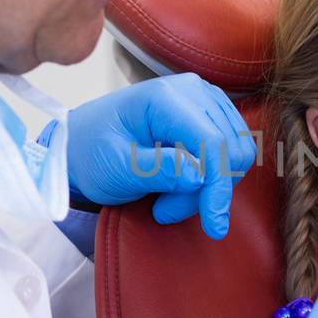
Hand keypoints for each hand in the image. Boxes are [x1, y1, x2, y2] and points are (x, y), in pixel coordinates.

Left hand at [65, 76, 256, 237]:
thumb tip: (200, 176)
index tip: (214, 226)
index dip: (218, 187)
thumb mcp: (117, 168)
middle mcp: (193, 91)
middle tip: (164, 209)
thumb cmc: (93, 153)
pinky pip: (232, 152)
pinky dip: (210, 178)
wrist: (82, 142)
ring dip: (206, 188)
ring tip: (166, 199)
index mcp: (165, 98)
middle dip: (204, 191)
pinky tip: (179, 185)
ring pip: (235, 154)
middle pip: (228, 150)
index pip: (212, 143)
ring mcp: (205, 99)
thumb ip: (158, 170)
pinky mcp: (211, 114)